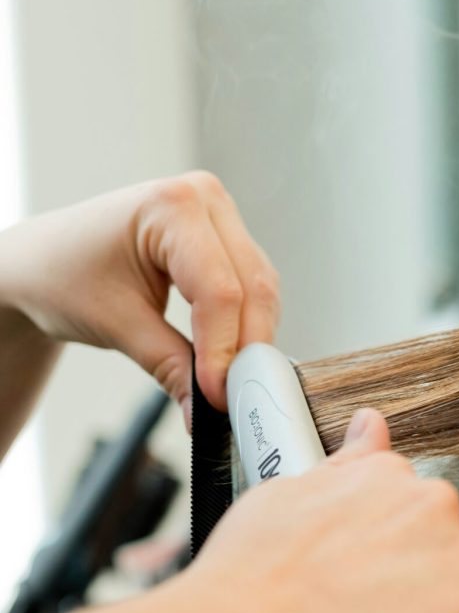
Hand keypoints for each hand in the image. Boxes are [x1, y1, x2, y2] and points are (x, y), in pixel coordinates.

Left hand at [0, 172, 279, 421]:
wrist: (43, 262)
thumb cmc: (63, 275)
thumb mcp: (116, 325)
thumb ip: (170, 367)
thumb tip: (205, 411)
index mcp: (172, 206)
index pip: (219, 290)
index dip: (224, 349)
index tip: (217, 396)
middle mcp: (205, 201)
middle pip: (253, 288)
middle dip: (246, 349)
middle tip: (234, 398)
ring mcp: (220, 218)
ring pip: (261, 291)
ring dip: (252, 340)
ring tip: (231, 382)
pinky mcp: (227, 241)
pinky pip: (254, 290)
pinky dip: (247, 327)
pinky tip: (233, 356)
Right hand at [181, 408, 458, 612]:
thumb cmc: (247, 582)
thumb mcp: (284, 496)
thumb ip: (344, 465)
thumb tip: (371, 425)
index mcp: (388, 476)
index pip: (410, 519)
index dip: (383, 564)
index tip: (360, 590)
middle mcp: (433, 510)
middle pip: (438, 567)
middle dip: (406, 602)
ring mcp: (457, 567)